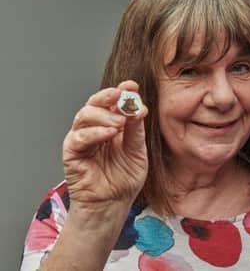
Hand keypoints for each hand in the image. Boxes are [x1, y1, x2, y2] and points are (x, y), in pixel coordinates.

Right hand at [62, 80, 147, 212]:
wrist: (114, 203)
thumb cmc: (124, 178)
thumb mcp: (137, 150)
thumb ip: (136, 129)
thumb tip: (139, 107)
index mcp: (111, 124)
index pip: (112, 102)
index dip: (121, 91)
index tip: (132, 85)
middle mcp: (95, 128)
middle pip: (94, 103)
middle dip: (108, 96)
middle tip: (122, 96)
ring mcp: (82, 139)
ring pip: (84, 116)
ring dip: (103, 115)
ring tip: (120, 122)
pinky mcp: (72, 153)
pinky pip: (79, 138)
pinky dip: (95, 132)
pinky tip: (110, 133)